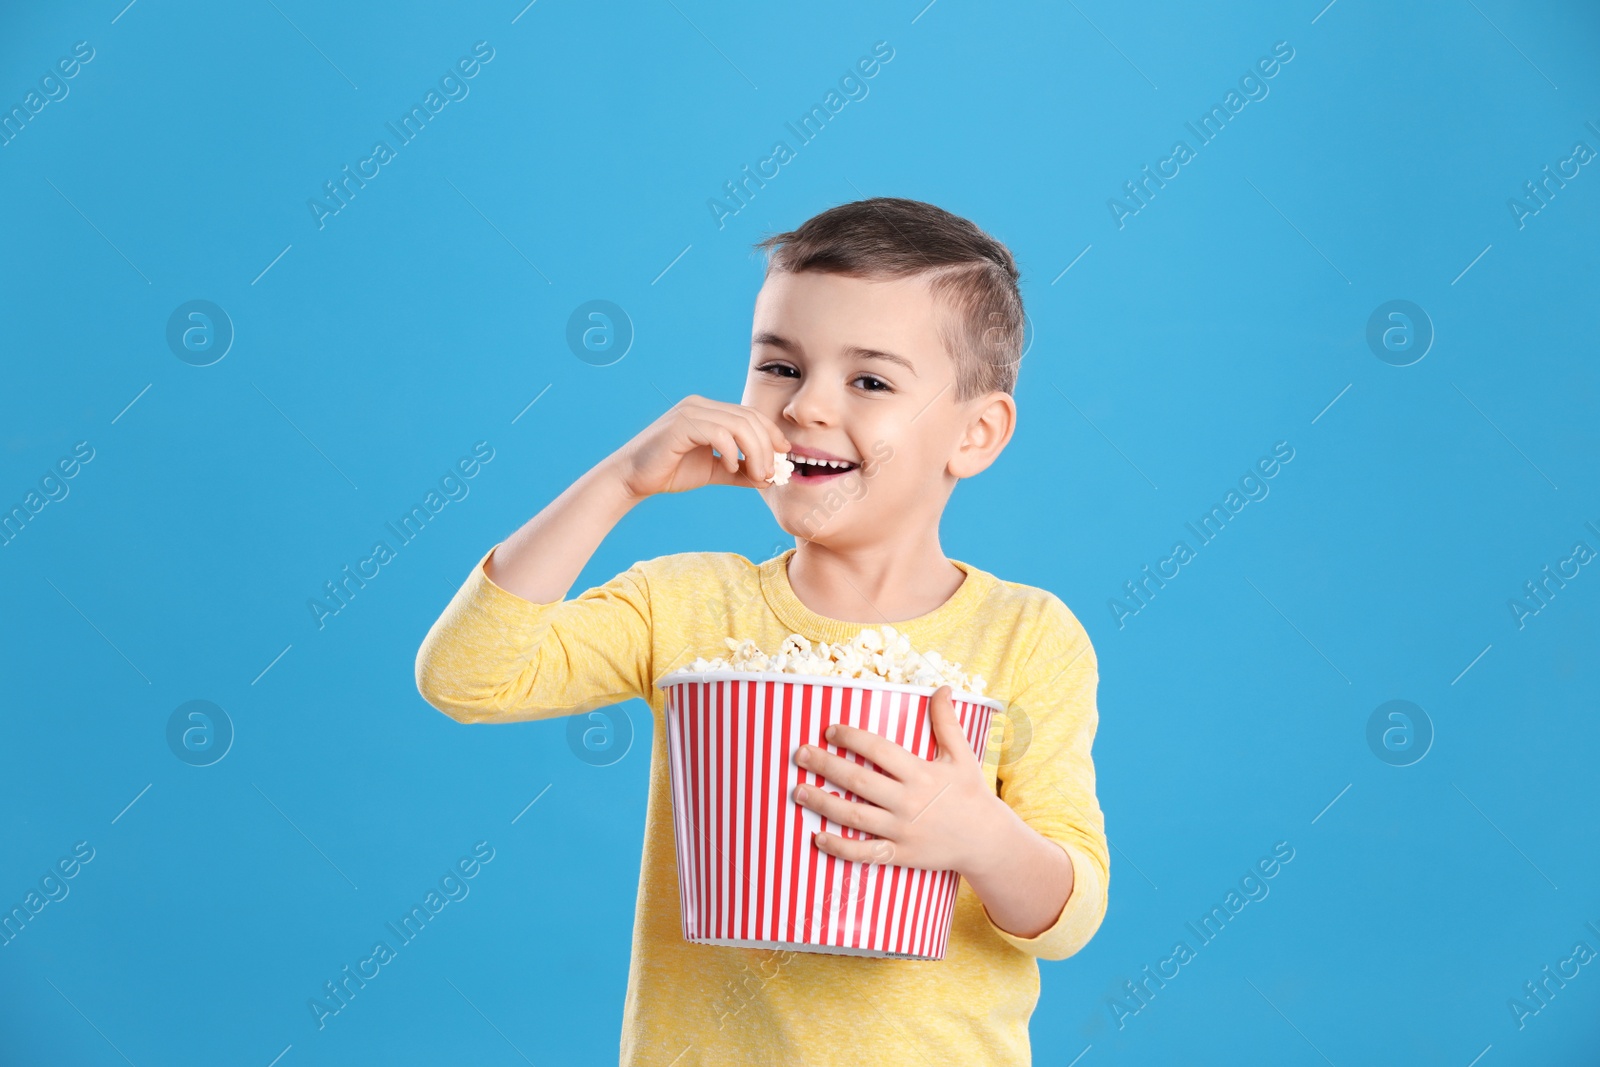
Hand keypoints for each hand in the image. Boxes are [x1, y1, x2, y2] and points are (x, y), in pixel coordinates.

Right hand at [607, 394, 790, 499]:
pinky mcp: (680, 425)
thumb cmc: (670, 471)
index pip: (750, 414)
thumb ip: (740, 471)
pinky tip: (729, 467)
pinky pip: (718, 433)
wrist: (633, 478)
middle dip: (766, 447)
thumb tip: (768, 478)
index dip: (771, 434)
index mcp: (709, 410)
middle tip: (770, 473)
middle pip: (749, 418)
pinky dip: (731, 451)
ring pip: (739, 425)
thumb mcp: (714, 471)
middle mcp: (700, 404)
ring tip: (755, 474)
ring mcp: (690, 411)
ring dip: (754, 452)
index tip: (783, 455)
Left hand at [793, 685, 1005, 874]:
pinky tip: (817, 837)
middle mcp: (908, 801)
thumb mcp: (963, 755)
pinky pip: (864, 853)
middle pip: (859, 782)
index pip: (879, 751)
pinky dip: (840, 847)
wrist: (986, 840)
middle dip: (826, 766)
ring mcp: (902, 830)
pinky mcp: (900, 855)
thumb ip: (947, 722)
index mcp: (921, 773)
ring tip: (798, 791)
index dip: (852, 738)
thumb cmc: (970, 793)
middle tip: (800, 754)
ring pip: (855, 816)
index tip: (829, 730)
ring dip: (822, 804)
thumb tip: (942, 688)